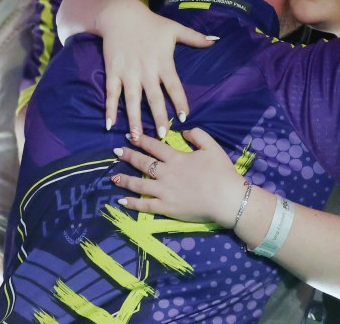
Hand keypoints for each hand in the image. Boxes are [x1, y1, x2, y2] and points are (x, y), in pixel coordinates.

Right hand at [97, 0, 217, 139]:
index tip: (184, 117)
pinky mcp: (113, 72)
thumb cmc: (151, 23)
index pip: (174, 86)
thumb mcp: (175, 28)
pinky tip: (110, 125)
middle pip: (154, 98)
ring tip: (137, 136)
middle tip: (163, 136)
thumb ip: (195, 38)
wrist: (121, 14)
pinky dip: (109, 109)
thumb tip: (215, 41)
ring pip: (132, 100)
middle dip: (158, 117)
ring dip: (134, 118)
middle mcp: (146, 70)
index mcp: (163, 62)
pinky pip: (111, 94)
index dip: (180, 102)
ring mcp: (128, 73)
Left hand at [111, 129, 245, 225]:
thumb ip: (198, 135)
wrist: (226, 198)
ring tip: (113, 177)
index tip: (130, 136)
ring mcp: (164, 191)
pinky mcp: (166, 208)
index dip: (141, 140)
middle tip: (116, 152)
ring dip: (125, 180)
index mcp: (176, 158)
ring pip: (139, 184)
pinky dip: (132, 203)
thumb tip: (184, 132)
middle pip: (142, 163)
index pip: (154, 147)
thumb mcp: (213, 147)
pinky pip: (145, 205)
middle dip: (128, 156)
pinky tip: (122, 201)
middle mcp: (166, 173)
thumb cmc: (221, 172)